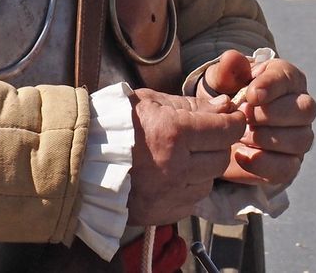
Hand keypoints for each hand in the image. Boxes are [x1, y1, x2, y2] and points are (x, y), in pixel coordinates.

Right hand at [126, 88, 245, 226]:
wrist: (82, 160)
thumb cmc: (116, 124)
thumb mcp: (152, 102)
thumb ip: (192, 105)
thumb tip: (226, 106)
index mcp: (174, 132)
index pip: (227, 130)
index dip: (233, 122)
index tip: (231, 119)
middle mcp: (176, 166)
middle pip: (222, 157)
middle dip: (218, 144)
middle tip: (203, 137)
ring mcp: (170, 193)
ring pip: (209, 180)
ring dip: (203, 168)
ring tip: (182, 157)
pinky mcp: (163, 212)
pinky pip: (192, 200)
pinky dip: (189, 188)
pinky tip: (172, 176)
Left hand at [198, 51, 315, 189]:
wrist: (219, 129)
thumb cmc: (226, 97)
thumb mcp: (220, 81)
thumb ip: (226, 70)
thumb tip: (232, 58)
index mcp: (286, 79)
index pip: (289, 78)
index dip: (272, 85)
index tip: (250, 94)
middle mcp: (301, 108)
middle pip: (306, 110)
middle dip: (272, 114)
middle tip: (244, 116)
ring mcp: (299, 138)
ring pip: (301, 140)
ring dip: (267, 138)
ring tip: (240, 135)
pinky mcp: (290, 164)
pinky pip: (288, 168)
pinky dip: (263, 164)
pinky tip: (240, 155)